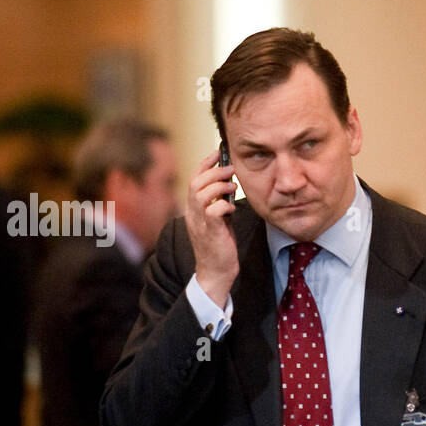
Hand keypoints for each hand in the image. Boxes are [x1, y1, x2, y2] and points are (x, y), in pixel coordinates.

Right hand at [185, 148, 239, 307]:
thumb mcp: (219, 221)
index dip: (205, 164)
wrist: (215, 273)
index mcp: (193, 209)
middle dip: (213, 171)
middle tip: (230, 168)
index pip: (194, 180)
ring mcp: (199, 224)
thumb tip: (229, 186)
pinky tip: (232, 208)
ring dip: (219, 186)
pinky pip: (213, 212)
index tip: (217, 152)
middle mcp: (192, 214)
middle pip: (195, 183)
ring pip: (201, 194)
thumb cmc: (219, 247)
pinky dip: (224, 205)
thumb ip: (219, 204)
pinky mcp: (210, 233)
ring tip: (233, 186)